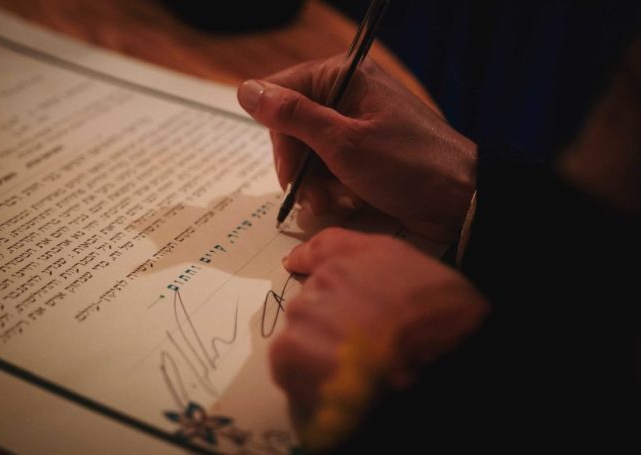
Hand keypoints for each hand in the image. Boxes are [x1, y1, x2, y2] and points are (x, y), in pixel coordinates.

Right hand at [237, 56, 477, 240]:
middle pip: (293, 126)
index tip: (289, 170)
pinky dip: (332, 188)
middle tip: (313, 195)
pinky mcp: (364, 152)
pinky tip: (348, 202)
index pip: (282, 92)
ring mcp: (357, 125)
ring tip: (336, 202)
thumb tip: (246, 90)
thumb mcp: (343, 142)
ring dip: (316, 183)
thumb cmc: (408, 166)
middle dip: (300, 165)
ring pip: (309, 151)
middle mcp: (349, 95)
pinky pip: (329, 166)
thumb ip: (293, 116)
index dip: (279, 133)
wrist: (459, 200)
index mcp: (345, 76)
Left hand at [269, 228, 487, 448]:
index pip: (327, 247)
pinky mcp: (289, 349)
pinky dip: (307, 379)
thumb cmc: (448, 327)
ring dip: (319, 352)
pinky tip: (336, 391)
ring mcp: (306, 312)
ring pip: (302, 332)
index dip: (310, 256)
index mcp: (366, 256)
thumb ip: (395, 279)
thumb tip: (377, 302)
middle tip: (360, 352)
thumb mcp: (436, 283)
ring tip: (352, 377)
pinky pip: (290, 364)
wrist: (438, 366)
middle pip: (316, 299)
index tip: (296, 262)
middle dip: (331, 323)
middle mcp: (329, 277)